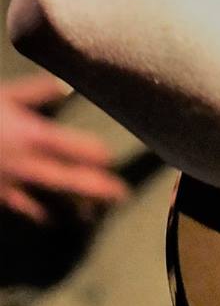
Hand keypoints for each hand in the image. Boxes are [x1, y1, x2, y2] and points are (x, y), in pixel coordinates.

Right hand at [0, 72, 127, 222]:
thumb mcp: (5, 95)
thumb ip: (37, 92)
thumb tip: (66, 87)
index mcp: (32, 136)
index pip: (77, 150)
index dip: (96, 155)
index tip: (110, 158)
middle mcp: (25, 164)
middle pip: (69, 181)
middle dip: (97, 189)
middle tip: (121, 195)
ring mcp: (8, 184)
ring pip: (47, 200)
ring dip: (71, 207)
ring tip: (91, 214)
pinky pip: (20, 207)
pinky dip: (37, 213)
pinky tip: (49, 219)